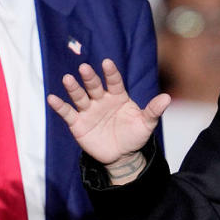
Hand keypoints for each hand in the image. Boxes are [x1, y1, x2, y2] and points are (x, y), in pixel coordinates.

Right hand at [46, 60, 170, 179]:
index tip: (107, 63)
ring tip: (67, 78)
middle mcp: (101, 100)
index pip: (114, 82)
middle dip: (89, 78)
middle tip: (84, 68)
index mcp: (118, 96)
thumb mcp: (146, 124)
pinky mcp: (78, 123)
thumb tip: (167, 98)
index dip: (110, 73)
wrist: (122, 156)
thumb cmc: (134, 136)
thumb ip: (153, 111)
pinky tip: (52, 98)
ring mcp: (89, 111)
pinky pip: (68, 113)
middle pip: (94, 86)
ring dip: (73, 88)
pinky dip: (59, 106)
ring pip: (80, 96)